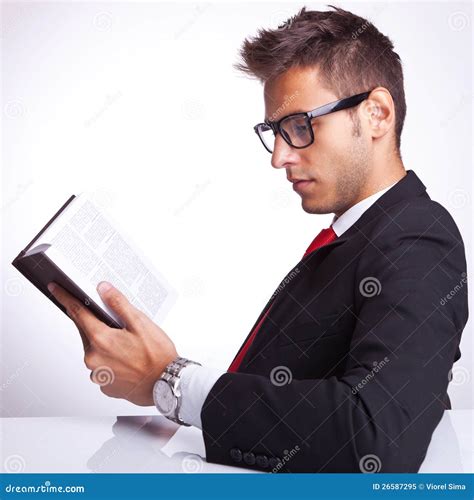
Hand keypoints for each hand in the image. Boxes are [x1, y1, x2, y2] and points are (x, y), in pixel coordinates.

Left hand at [47, 281, 177, 405]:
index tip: (56, 289)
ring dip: (105, 343)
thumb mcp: (141, 323)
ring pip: (95, 350)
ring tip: (129, 344)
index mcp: (101, 340)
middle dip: (96, 323)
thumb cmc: (157, 356)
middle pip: (87, 332)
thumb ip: (119, 304)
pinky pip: (102, 366)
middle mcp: (94, 358)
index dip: (66, 298)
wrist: (167, 384)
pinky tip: (128, 358)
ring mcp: (98, 374)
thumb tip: (103, 289)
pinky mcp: (105, 385)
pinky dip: (111, 359)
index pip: (77, 313)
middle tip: (117, 323)